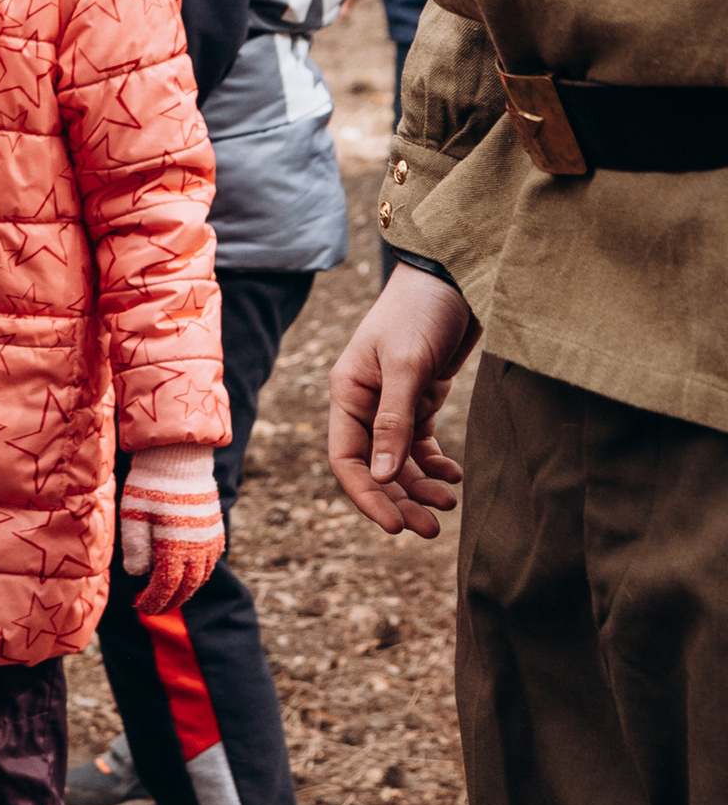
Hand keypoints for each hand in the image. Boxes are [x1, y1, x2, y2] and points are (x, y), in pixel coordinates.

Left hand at [117, 443, 225, 616]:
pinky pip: (212, 560)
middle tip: (154, 607)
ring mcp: (210, 538)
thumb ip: (136, 547)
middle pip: (187, 586)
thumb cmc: (152, 483)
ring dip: (186, 589)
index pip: (167, 586)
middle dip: (170, 600)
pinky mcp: (215, 528)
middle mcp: (198, 546)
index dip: (155, 601)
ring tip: (170, 595)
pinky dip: (200, 573)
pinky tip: (188, 574)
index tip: (143, 607)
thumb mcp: (134, 514)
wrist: (180, 456)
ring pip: (202, 576)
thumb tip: (137, 575)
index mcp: (175, 545)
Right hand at [328, 268, 476, 537]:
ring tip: (450, 505)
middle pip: (375, 468)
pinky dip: (436, 464)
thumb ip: (395, 421)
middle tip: (432, 529)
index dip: (368, 498)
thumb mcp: (407, 364)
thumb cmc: (423, 310)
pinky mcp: (421, 398)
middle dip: (400, 501)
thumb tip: (384, 478)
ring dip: (421, 487)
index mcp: (348, 394)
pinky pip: (422, 444)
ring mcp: (393, 403)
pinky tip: (456, 476)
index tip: (395, 528)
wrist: (456, 275)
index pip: (347, 461)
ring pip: (400, 461)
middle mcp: (365, 403)